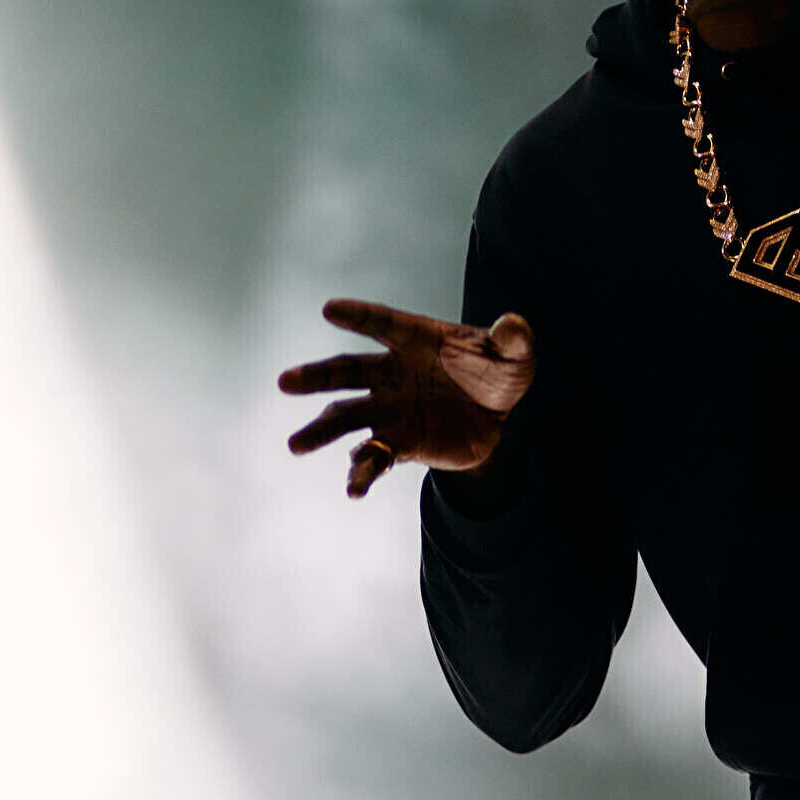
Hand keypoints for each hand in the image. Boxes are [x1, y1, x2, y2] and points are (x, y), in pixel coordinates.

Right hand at [277, 298, 536, 497]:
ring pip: (348, 418)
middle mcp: (393, 373)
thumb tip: (512, 325)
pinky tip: (354, 489)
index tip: (331, 309)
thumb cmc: (498, 372)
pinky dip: (363, 473)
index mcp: (416, 341)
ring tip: (296, 445)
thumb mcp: (514, 355)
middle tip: (285, 382)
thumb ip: (513, 340)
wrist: (497, 418)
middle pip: (347, 372)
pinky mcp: (400, 443)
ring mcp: (391, 409)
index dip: (359, 317)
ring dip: (322, 431)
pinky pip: (375, 458)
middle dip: (316, 378)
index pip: (383, 324)